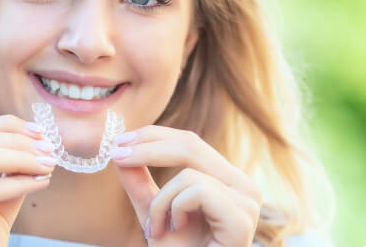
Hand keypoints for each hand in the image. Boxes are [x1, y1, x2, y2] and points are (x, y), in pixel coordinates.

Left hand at [112, 125, 261, 246]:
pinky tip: (176, 230)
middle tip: (118, 155)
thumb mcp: (153, 211)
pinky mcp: (242, 219)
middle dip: (147, 148)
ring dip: (161, 201)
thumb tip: (118, 149)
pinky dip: (174, 209)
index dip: (154, 136)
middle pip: (191, 144)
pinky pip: (196, 191)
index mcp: (226, 179)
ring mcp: (248, 201)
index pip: (190, 142)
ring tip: (157, 228)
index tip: (119, 140)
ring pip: (189, 171)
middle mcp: (243, 186)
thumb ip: (139, 182)